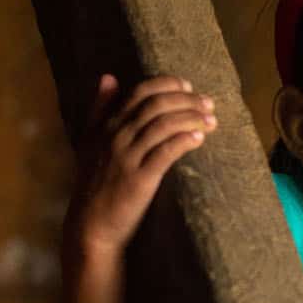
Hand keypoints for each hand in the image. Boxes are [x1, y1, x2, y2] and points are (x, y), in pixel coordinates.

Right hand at [66, 74, 218, 254]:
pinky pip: (166, 151)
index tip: (188, 86)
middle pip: (156, 105)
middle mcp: (115, 136)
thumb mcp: (90, 142)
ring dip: (192, 117)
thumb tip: (108, 77)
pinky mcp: (140, 178)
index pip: (140, 92)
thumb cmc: (95, 184)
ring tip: (212, 120)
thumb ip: (99, 108)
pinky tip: (200, 137)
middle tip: (208, 103)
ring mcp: (127, 157)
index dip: (167, 84)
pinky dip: (185, 139)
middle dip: (187, 99)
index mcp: (106, 125)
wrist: (91, 226)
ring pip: (164, 124)